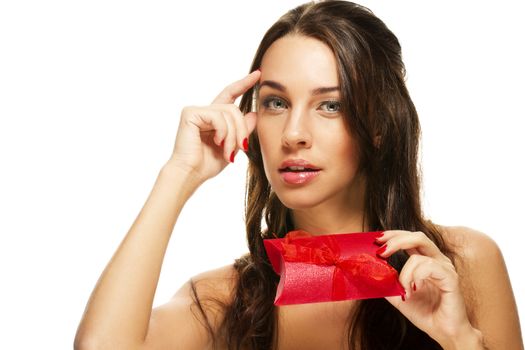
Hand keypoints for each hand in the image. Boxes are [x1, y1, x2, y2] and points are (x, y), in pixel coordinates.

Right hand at [166, 70, 260, 183]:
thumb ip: (241, 130)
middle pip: (234, 109)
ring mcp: (196, 111)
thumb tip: (253, 113)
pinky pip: (217, 116)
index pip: (231, 95)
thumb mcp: (232, 146)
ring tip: (228, 151)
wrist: (191, 174)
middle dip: (242, 129)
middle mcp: (205, 111)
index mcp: (214, 118)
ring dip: (233, 135)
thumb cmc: (207, 164)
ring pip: (229, 112)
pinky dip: (222, 131)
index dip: (244, 84)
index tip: (258, 74)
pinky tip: (217, 141)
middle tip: (243, 148)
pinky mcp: (190, 113)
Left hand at [376, 230, 478, 346]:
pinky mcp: (451, 278)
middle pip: (417, 237)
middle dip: (396, 240)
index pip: (410, 238)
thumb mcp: (397, 296)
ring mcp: (445, 268)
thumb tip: (367, 273)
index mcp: (426, 260)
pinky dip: (416, 277)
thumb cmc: (424, 313)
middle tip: (381, 252)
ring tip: (404, 290)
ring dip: (404, 273)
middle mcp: (437, 260)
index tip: (376, 240)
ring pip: (418, 256)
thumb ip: (386, 282)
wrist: (443, 332)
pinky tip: (415, 289)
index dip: (393, 235)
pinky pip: (429, 267)